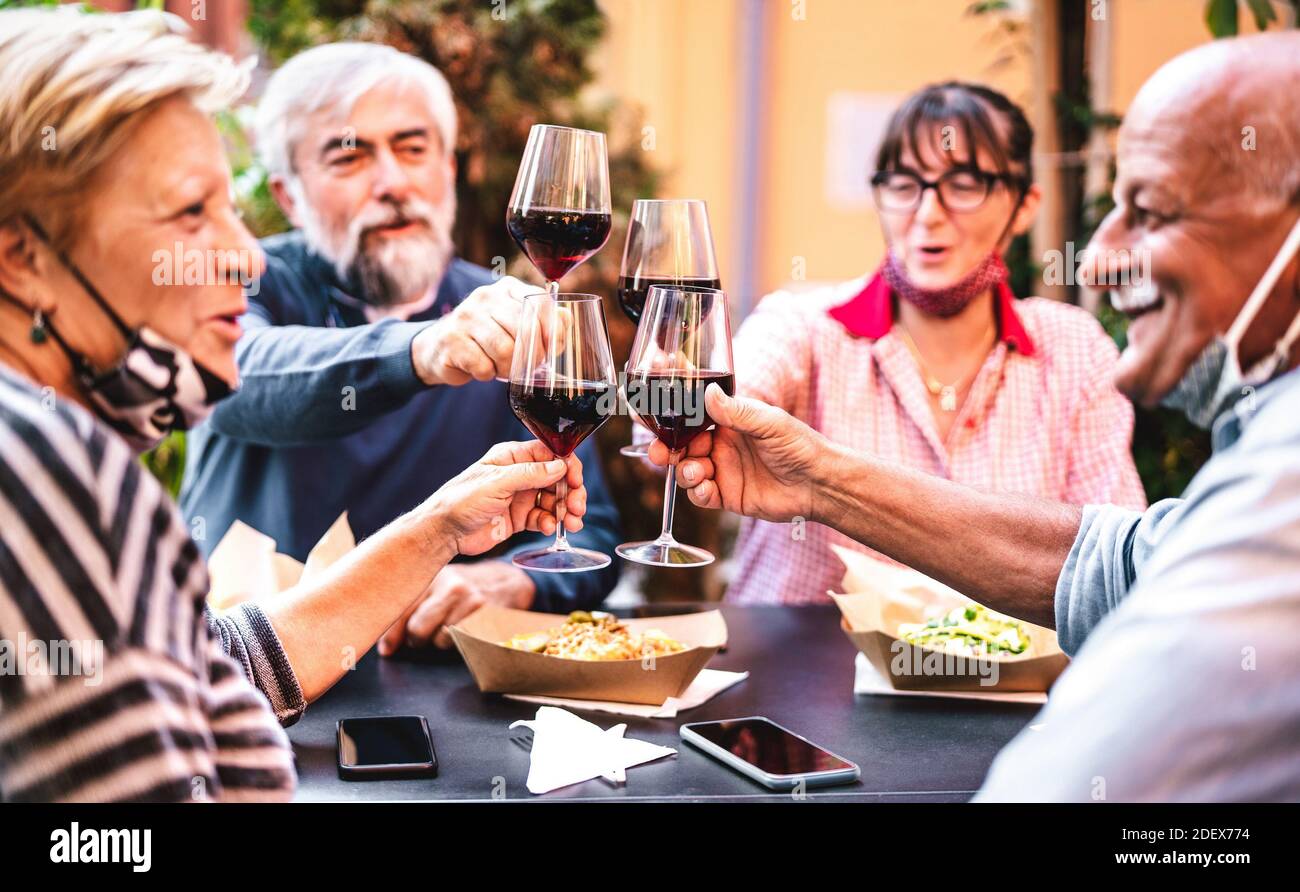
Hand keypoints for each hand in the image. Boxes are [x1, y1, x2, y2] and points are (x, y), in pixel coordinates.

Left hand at [379, 562, 534, 653]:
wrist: (507, 581)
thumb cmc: (464, 589)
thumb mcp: (436, 588)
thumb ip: (410, 609)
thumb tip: (385, 647)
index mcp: (433, 577)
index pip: (403, 610)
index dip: (390, 636)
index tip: (386, 651)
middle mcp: (452, 586)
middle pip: (418, 630)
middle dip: (417, 640)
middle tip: (423, 637)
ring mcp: (472, 601)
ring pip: (441, 641)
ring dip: (442, 642)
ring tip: (451, 628)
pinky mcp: (489, 617)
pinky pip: (464, 644)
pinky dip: (462, 643)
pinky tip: (467, 630)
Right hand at [411, 276, 540, 384]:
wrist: (442, 348)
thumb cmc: (490, 339)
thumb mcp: (518, 325)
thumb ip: (547, 322)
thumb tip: (564, 322)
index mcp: (508, 288)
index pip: (541, 304)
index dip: (552, 332)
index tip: (551, 350)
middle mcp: (486, 296)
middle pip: (525, 330)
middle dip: (531, 357)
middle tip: (525, 366)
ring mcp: (466, 316)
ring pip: (505, 350)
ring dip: (508, 368)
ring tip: (501, 368)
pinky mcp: (451, 339)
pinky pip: (483, 366)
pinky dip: (487, 374)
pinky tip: (481, 368)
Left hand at [427, 440, 586, 557]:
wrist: (444, 532)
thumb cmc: (461, 500)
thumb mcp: (496, 483)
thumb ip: (530, 474)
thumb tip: (560, 466)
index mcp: (512, 458)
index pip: (550, 455)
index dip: (567, 467)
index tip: (576, 481)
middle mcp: (519, 475)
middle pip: (557, 479)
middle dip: (571, 492)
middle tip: (577, 508)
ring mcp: (520, 497)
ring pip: (554, 500)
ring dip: (565, 511)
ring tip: (572, 524)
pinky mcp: (519, 517)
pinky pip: (543, 517)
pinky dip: (550, 523)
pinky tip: (549, 529)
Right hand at [647, 384, 830, 522]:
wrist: (819, 484)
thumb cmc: (800, 445)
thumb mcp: (769, 423)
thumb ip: (736, 412)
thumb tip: (707, 393)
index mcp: (728, 421)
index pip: (690, 414)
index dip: (668, 413)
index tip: (649, 410)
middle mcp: (720, 445)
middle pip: (679, 445)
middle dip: (665, 448)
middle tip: (661, 452)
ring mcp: (721, 471)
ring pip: (686, 471)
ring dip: (684, 471)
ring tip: (698, 471)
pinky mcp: (726, 496)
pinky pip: (700, 496)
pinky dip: (698, 493)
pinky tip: (707, 489)